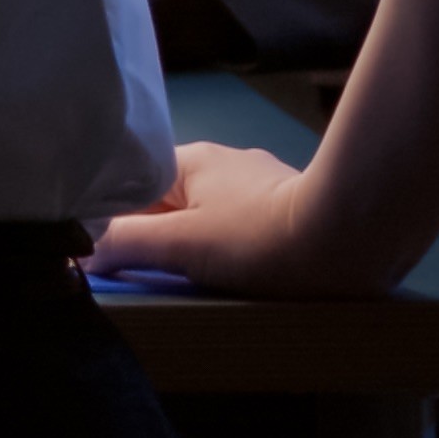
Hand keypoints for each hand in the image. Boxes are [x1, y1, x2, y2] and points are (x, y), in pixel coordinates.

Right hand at [90, 138, 364, 296]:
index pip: (132, 186)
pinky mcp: (292, 206)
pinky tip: (242, 271)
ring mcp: (261, 183)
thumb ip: (125, 244)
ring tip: (200, 278)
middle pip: (170, 202)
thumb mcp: (180, 246)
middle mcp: (224, 162)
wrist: (354, 239)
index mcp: (191, 159)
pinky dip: (233, 247)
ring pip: (208, 216)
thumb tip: (84, 252)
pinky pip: (242, 225)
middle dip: (159, 236)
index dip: (116, 221)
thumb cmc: (258, 239)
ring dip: (198, 244)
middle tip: (152, 273)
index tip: (112, 256)